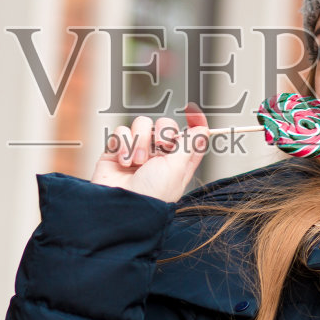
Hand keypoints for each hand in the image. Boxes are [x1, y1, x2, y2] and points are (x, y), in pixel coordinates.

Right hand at [89, 103, 209, 203]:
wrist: (121, 208)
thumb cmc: (153, 194)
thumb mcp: (177, 168)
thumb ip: (189, 144)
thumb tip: (203, 127)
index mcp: (178, 161)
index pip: (190, 135)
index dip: (194, 122)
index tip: (192, 111)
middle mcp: (158, 155)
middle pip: (164, 124)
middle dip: (163, 132)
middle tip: (162, 147)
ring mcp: (137, 152)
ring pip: (141, 124)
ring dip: (140, 140)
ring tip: (137, 162)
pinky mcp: (116, 151)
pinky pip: (121, 131)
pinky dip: (123, 144)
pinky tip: (123, 162)